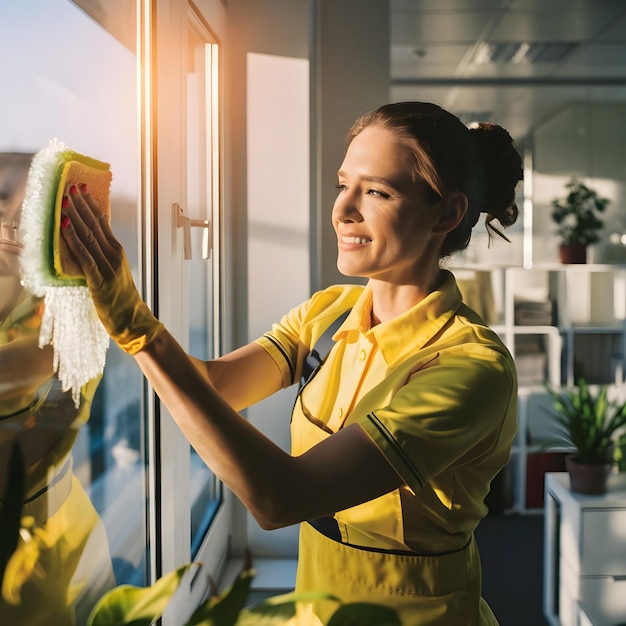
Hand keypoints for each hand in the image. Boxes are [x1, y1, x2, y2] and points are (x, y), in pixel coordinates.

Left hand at [60, 184, 162, 354]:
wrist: (132, 320)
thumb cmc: (121, 298)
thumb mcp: (113, 272)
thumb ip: (102, 256)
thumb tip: (87, 241)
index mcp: (118, 251)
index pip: (103, 222)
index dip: (91, 204)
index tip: (82, 188)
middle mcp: (114, 255)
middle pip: (95, 225)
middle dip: (81, 205)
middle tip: (70, 187)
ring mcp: (108, 267)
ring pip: (89, 237)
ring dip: (76, 217)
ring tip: (65, 201)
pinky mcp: (99, 280)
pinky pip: (84, 257)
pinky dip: (74, 240)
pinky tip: (66, 227)